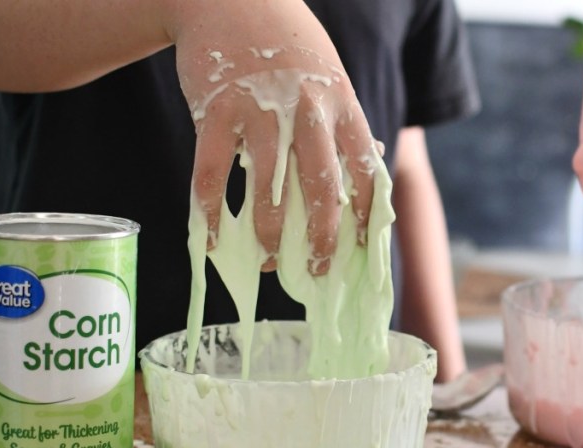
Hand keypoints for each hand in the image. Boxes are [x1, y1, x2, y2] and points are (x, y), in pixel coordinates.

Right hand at [169, 0, 378, 273]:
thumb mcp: (330, 75)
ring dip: (270, 233)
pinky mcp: (215, 111)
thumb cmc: (287, 41)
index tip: (363, 249)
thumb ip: (345, 122)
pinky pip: (211, 173)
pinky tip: (212, 240)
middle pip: (322, 187)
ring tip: (269, 262)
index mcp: (341, 104)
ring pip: (268, 187)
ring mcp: (259, 110)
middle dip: (324, 237)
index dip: (366, 215)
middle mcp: (306, 110)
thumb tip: (371, 171)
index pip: (364, 169)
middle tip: (320, 271)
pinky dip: (211, 213)